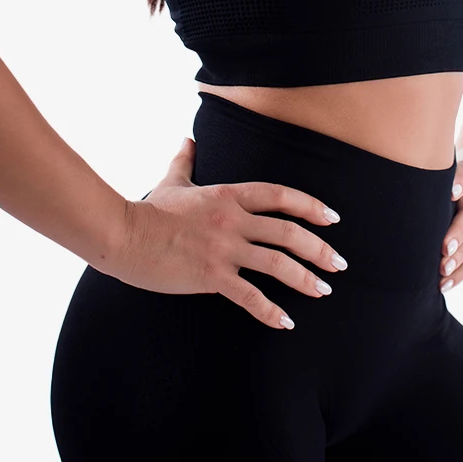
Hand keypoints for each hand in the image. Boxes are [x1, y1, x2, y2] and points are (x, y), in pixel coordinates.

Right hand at [108, 136, 347, 330]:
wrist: (123, 234)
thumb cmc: (148, 210)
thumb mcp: (172, 181)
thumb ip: (185, 160)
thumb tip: (187, 139)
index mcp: (228, 195)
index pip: (280, 196)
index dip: (310, 206)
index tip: (332, 218)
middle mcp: (232, 220)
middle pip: (288, 231)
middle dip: (319, 248)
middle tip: (339, 263)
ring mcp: (223, 248)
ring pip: (277, 263)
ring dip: (305, 278)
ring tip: (323, 290)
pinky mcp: (210, 276)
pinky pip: (249, 295)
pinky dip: (271, 311)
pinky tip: (286, 322)